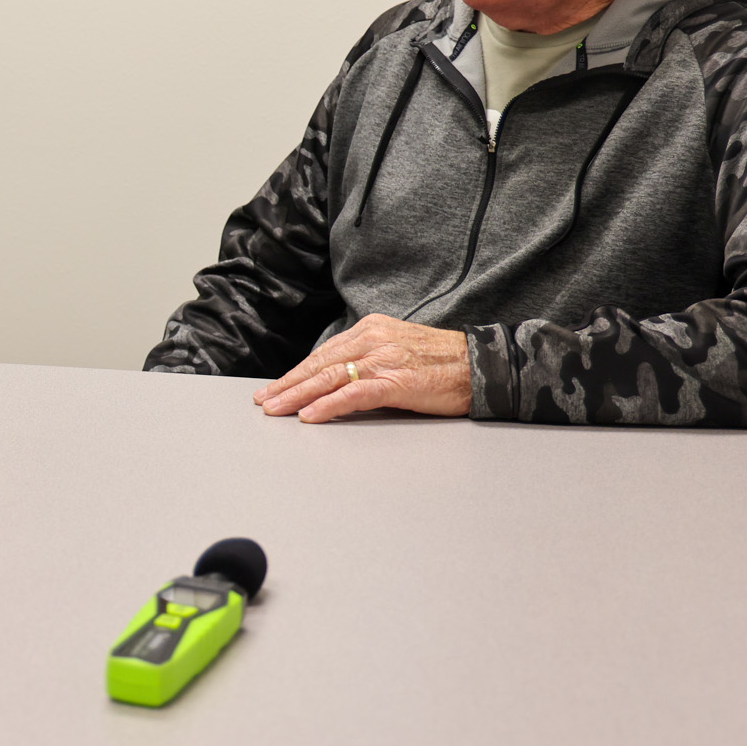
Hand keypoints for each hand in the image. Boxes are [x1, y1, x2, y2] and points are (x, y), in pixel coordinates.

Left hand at [254, 315, 469, 422]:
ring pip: (330, 377)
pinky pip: (354, 394)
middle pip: (320, 364)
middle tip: (264, 401)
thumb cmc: (443, 363)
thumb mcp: (397, 351)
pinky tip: (310, 415)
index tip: (276, 386)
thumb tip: (337, 381)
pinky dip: (328, 405)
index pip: (324, 353)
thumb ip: (368, 360)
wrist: (482, 364)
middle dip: (288, 384)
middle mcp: (373, 340)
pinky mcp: (397, 381)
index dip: (297, 371)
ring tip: (276, 409)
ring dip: (298, 395)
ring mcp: (384, 359)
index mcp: (371, 330)